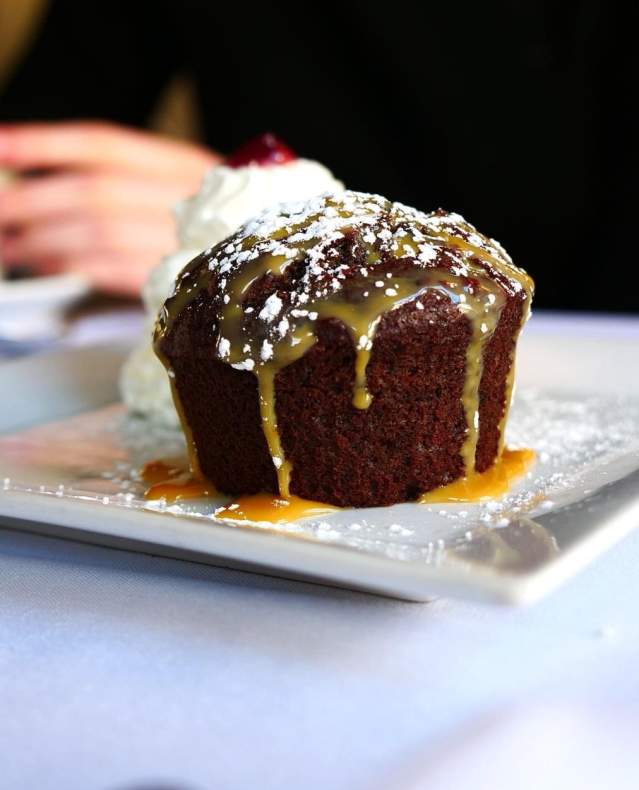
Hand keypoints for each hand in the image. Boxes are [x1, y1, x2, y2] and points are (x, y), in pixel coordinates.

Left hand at [0, 121, 220, 295]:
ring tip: (6, 247)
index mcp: (185, 165)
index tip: (0, 146)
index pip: (106, 146)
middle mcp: (190, 198)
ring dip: (43, 240)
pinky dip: (77, 267)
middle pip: (96, 190)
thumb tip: (40, 183)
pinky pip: (120, 271)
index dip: (47, 144)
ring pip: (102, 232)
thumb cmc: (217, 232)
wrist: (272, 272)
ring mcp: (190, 242)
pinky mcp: (184, 284)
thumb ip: (123, 187)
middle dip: (32, 201)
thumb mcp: (182, 194)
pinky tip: (48, 268)